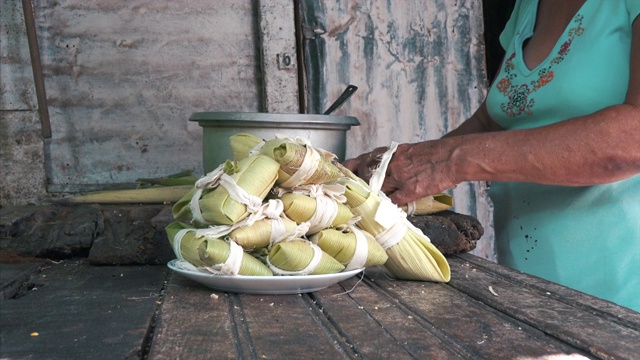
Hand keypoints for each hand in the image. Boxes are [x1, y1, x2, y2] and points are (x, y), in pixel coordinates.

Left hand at [344, 140, 459, 205]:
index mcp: (391, 153)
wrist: (452, 156)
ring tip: (361, 205)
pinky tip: (381, 213)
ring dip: (368, 198)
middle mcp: (391, 164)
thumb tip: (386, 167)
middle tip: (350, 193)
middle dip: (357, 185)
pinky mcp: (410, 191)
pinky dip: (386, 208)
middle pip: (366, 177)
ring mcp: (399, 178)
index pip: (364, 160)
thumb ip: (396, 159)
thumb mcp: (410, 150)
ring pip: (376, 190)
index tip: (343, 172)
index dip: (352, 167)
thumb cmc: (435, 153)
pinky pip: (392, 202)